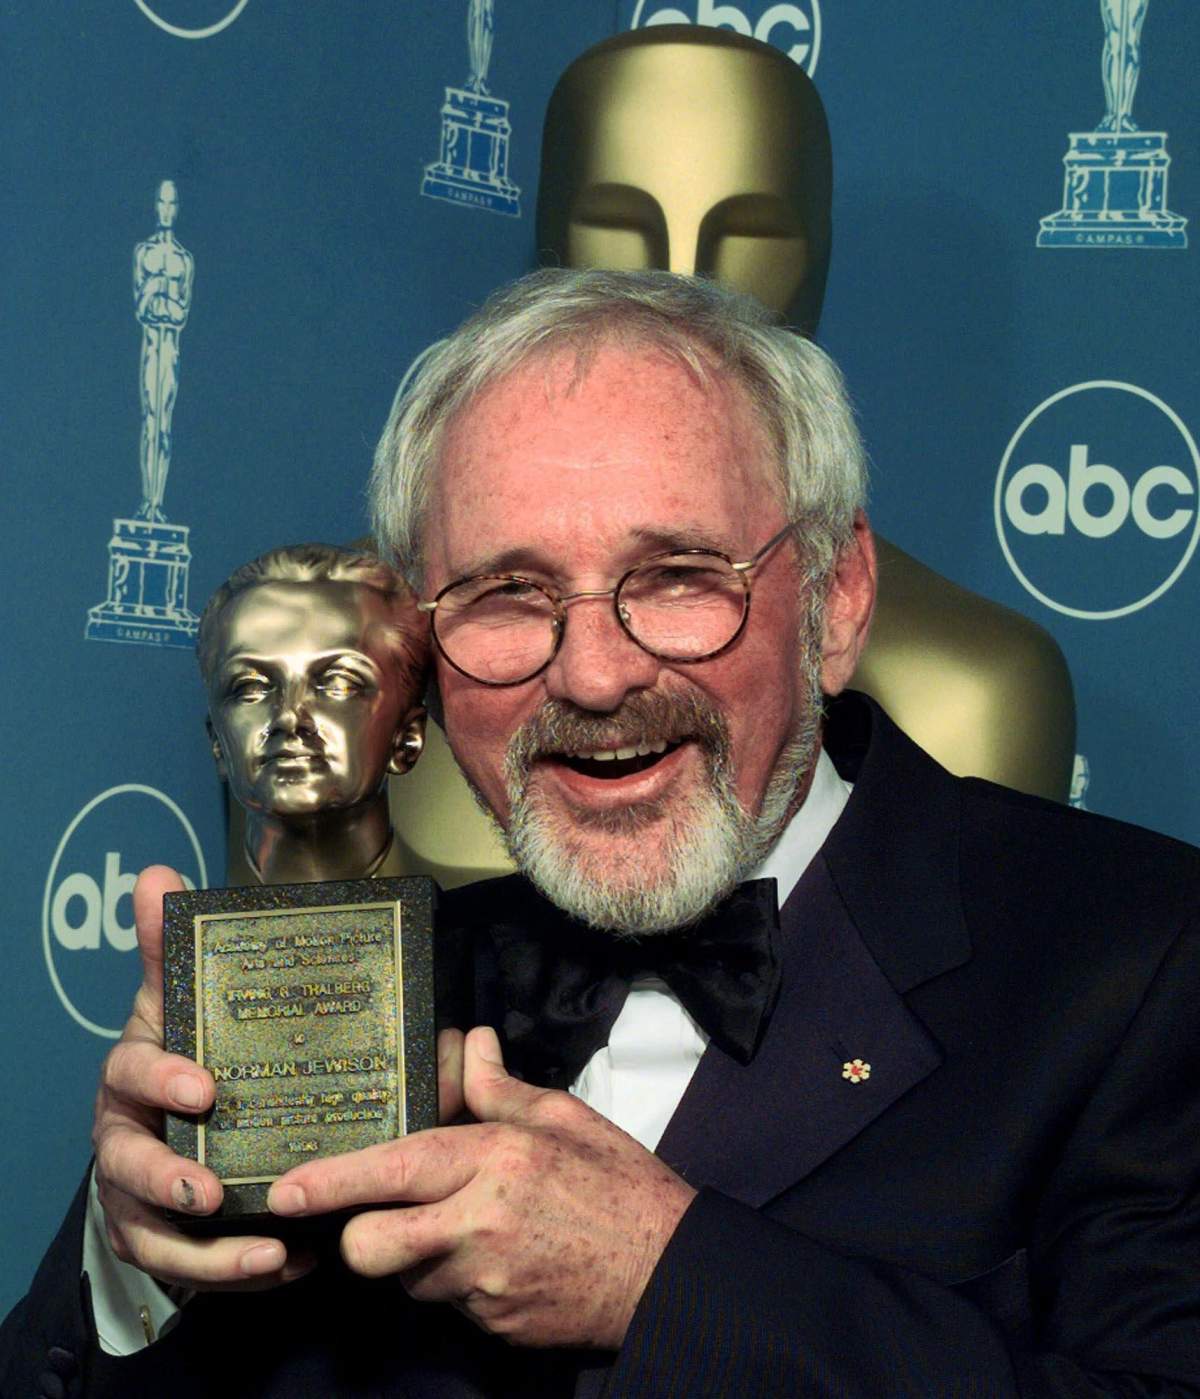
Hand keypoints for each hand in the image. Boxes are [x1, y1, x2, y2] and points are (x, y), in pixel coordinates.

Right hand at [92, 866, 466, 1294]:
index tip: (205, 1086)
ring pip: (152, 1231)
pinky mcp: (160, 1240)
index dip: (160, 1078)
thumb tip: (157, 873)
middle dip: (167, 1181)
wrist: (180, 1114)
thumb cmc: (189, 1048)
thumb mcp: (184, 998)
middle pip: (126, 1164)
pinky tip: (288, 1266)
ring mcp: (136, 1194)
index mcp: (136, 1071)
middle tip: (214, 1192)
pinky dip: (233, 1273)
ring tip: (270, 1254)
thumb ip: (175, 947)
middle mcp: (125, 1134)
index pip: (131, 1070)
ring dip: (208, 1249)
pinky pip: (187, 1269)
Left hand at [267, 1026, 696, 1348]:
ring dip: (414, 1259)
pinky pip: (447, 1303)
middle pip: (372, 1247)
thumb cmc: (620, 1184)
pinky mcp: (494, 1324)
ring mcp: (485, 1283)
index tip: (287, 1190)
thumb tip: (468, 1041)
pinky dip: (454, 1282)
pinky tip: (494, 1261)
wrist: (667, 1270)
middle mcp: (480, 1223)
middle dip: (357, 1238)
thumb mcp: (565, 1120)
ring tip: (460, 1231)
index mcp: (497, 1159)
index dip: (333, 1180)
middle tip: (373, 1218)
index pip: (395, 1168)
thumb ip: (502, 1088)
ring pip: (406, 1278)